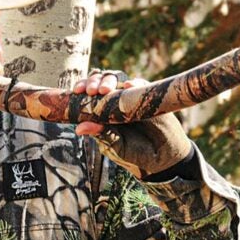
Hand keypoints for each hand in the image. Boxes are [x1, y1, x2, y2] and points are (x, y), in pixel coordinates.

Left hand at [72, 70, 191, 179]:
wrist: (162, 160)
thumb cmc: (134, 154)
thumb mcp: (115, 147)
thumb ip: (101, 135)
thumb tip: (79, 128)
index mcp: (102, 113)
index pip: (89, 94)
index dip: (83, 88)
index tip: (77, 90)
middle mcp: (115, 102)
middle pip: (102, 81)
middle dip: (95, 81)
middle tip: (93, 90)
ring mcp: (132, 98)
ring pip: (119, 78)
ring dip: (110, 79)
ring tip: (107, 89)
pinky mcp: (148, 98)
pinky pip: (141, 85)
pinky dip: (134, 82)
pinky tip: (129, 85)